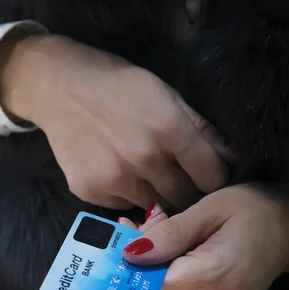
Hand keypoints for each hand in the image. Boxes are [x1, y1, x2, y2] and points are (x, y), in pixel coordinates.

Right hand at [0, 34, 230, 208]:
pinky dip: (126, 193)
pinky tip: (115, 169)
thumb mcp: (164, 93)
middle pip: (184, 197)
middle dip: (186, 190)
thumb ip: (199, 128)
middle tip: (176, 175)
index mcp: (169, 128)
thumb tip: (230, 158)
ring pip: (153, 204)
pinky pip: (123, 204)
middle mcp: (143, 158)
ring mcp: (114, 178)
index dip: (215, 179)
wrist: (58, 87)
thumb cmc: (116, 85)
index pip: (212, 177)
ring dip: (155, 193)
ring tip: (140, 168)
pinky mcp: (89, 191)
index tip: (208, 176)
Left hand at [120, 183, 288, 289]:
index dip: (133, 260)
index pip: (154, 283)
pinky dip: (169, 278)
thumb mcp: (211, 208)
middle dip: (144, 258)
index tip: (123, 233)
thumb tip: (130, 254)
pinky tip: (176, 254)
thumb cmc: (254, 211)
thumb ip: (170, 234)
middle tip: (146, 222)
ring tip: (167, 233)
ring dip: (155, 266)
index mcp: (219, 276)